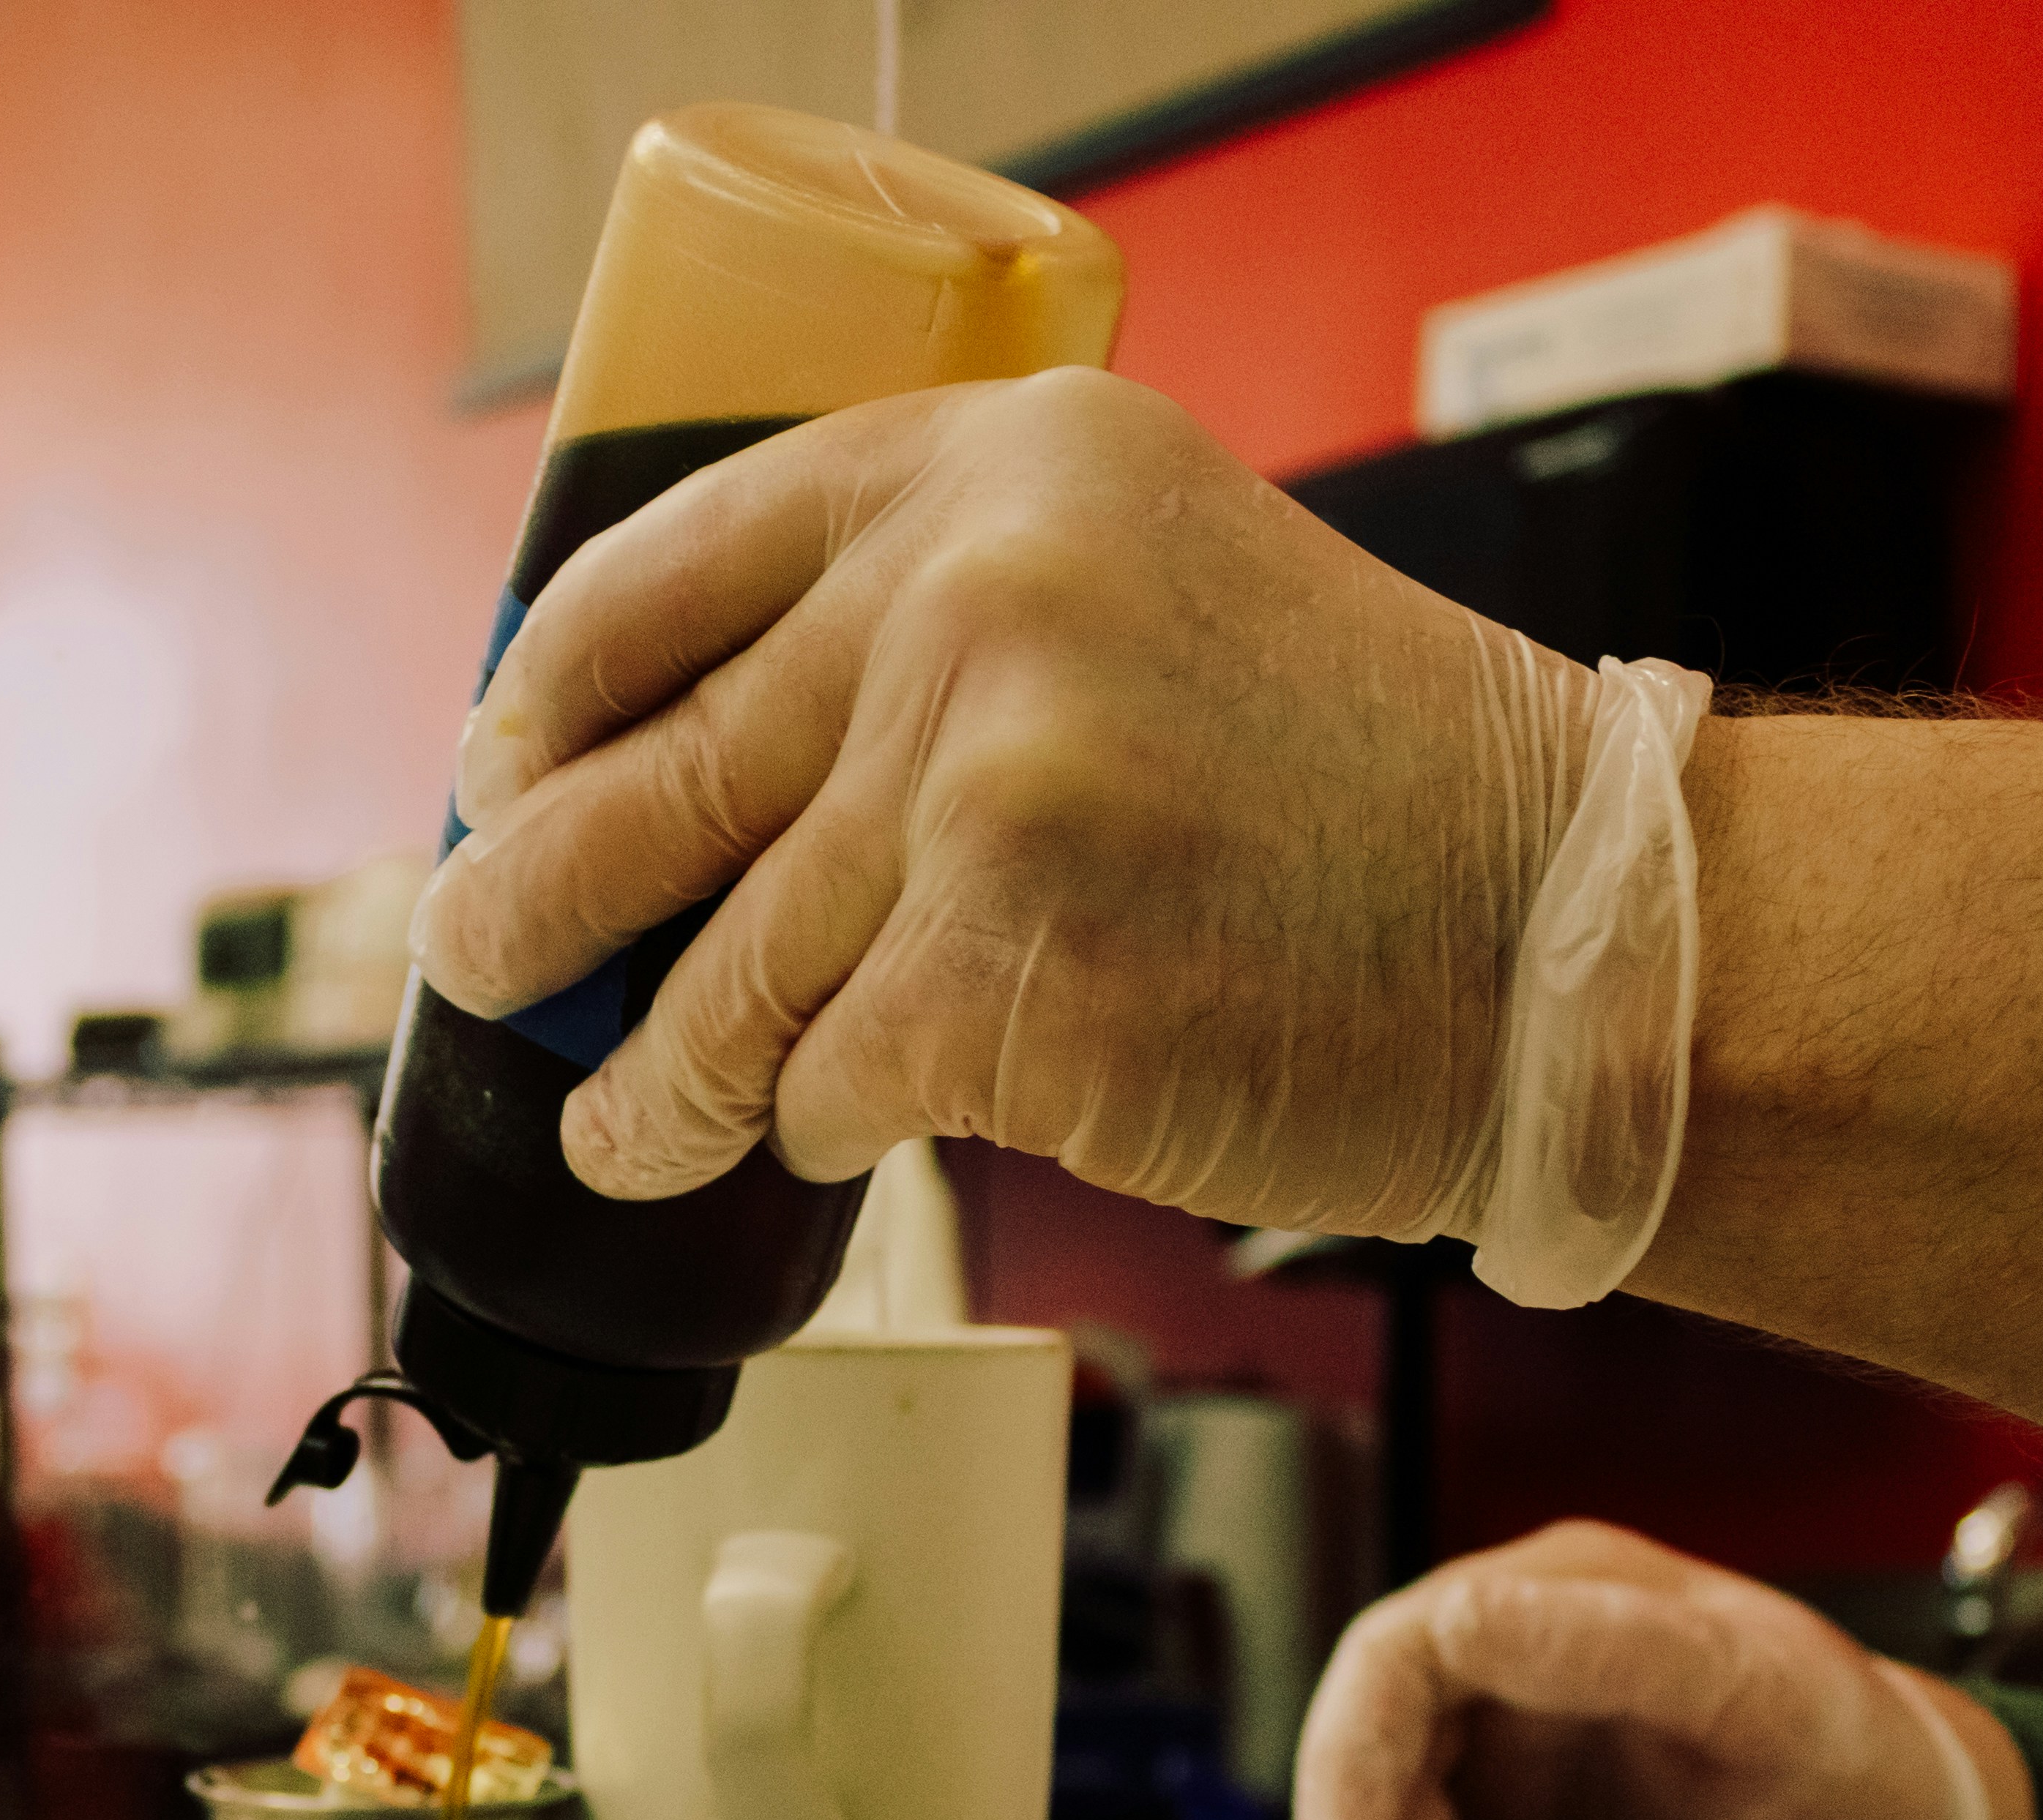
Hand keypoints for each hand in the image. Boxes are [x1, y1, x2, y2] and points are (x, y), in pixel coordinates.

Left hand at [411, 367, 1605, 1237]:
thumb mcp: (1131, 586)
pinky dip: (822, 1128)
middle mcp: (967, 594)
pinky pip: (825, 1084)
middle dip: (531, 901)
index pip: (663, 568)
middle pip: (646, 780)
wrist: (1565, 934)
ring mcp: (982, 785)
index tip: (495, 764)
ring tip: (626, 1127)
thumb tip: (674, 754)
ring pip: (721, 974)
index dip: (547, 690)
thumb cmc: (1355, 789)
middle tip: (477, 961)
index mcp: (986, 465)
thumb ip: (921, 625)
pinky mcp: (1006, 975)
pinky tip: (851, 1133)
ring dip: (653, 1079)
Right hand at [1283, 1521, 2024, 1819]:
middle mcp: (1525, 1644)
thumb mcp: (1764, 1704)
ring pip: (1389, 1790)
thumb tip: (1458, 1621)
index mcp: (1572, 1589)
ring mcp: (1521, 1728)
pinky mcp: (1528, 1808)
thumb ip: (1620, 1648)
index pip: (1404, 1650)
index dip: (1351, 1756)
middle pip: (1374, 1722)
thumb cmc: (1869, 1775)